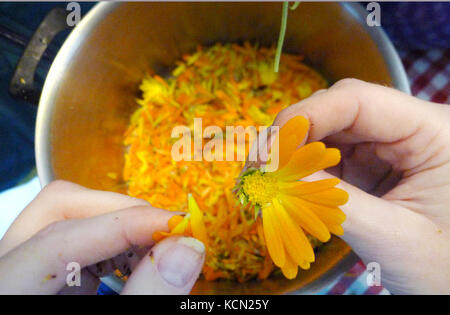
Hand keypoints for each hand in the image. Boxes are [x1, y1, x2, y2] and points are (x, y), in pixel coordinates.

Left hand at [0, 181, 204, 294]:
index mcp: (6, 293)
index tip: (178, 226)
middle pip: (57, 208)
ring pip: (64, 214)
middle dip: (121, 213)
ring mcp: (20, 267)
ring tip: (158, 244)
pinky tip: (139, 256)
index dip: (122, 226)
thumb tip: (188, 248)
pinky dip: (115, 239)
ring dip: (120, 223)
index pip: (56, 241)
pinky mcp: (42, 271)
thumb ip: (148, 296)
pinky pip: (74, 235)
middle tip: (168, 233)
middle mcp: (4, 272)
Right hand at [272, 79, 449, 293]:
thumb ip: (333, 201)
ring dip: (296, 155)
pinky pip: (333, 157)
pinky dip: (307, 172)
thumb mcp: (392, 236)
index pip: (357, 100)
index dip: (303, 119)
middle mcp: (410, 127)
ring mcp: (391, 145)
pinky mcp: (376, 164)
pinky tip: (292, 187)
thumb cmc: (448, 269)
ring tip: (271, 181)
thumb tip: (275, 174)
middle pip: (338, 110)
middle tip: (260, 169)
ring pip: (330, 132)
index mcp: (432, 130)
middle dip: (293, 137)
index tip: (267, 152)